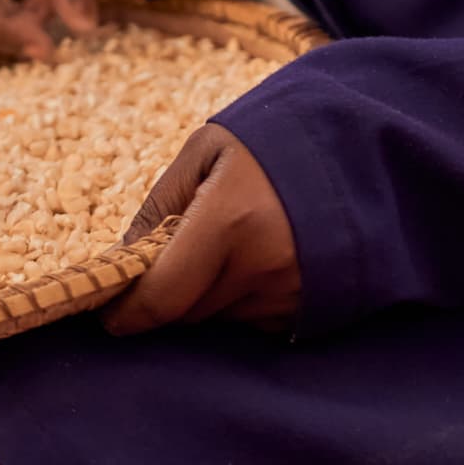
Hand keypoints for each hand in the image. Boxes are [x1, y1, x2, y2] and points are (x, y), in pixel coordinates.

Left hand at [103, 125, 300, 335]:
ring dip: (206, 295)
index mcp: (230, 221)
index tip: (108, 311)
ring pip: (217, 319)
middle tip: (174, 254)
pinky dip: (240, 301)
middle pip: (185, 313)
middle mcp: (263, 266)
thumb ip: (160, 206)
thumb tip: (122, 261)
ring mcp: (290, 293)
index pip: (161, 298)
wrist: (354, 149)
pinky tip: (255, 259)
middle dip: (167, 293)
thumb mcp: (206, 151)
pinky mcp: (308, 309)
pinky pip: (252, 323)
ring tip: (227, 244)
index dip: (127, 312)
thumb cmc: (270, 141)